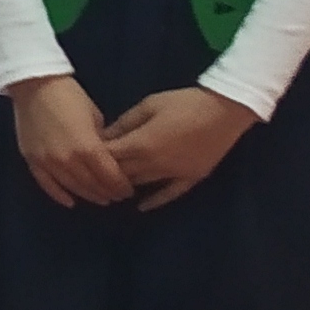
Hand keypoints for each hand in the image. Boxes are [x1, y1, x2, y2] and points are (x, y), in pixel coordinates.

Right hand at [5, 75, 134, 206]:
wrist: (35, 85)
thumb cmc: (71, 97)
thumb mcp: (96, 118)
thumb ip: (102, 142)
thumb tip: (108, 158)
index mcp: (87, 147)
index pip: (110, 177)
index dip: (121, 186)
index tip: (129, 190)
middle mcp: (67, 160)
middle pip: (92, 185)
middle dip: (108, 192)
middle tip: (118, 196)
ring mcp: (47, 162)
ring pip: (72, 188)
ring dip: (88, 195)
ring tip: (100, 199)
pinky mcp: (32, 160)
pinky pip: (47, 184)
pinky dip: (59, 195)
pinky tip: (71, 201)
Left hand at [100, 84, 257, 211]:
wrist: (226, 109)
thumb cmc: (185, 102)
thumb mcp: (148, 105)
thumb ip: (124, 123)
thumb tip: (103, 136)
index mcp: (140, 144)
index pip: (107, 157)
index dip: (93, 157)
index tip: (82, 155)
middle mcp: (154, 164)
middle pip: (121, 174)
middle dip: (104, 173)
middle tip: (92, 173)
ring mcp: (174, 173)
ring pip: (141, 185)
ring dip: (125, 186)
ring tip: (109, 187)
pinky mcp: (192, 177)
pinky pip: (170, 194)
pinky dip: (155, 201)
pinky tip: (142, 207)